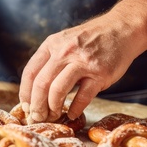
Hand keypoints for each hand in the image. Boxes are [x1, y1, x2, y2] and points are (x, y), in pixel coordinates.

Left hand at [19, 13, 143, 122]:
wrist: (122, 29)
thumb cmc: (92, 39)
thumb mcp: (65, 41)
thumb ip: (51, 59)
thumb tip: (35, 90)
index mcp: (52, 44)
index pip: (30, 72)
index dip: (25, 93)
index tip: (25, 107)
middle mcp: (64, 52)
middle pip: (41, 84)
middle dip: (36, 106)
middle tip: (37, 117)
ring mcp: (82, 62)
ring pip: (57, 91)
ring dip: (52, 108)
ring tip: (54, 116)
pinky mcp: (100, 73)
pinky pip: (82, 97)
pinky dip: (75, 109)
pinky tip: (72, 114)